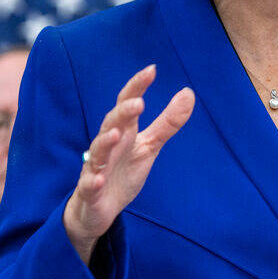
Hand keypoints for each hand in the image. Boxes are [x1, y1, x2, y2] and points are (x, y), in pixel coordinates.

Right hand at [63, 64, 194, 261]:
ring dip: (105, 142)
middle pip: (111, 123)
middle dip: (123, 113)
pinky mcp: (90, 191)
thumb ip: (167, 122)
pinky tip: (99, 179)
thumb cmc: (123, 171)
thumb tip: (188, 92)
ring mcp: (96, 167)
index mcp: (123, 132)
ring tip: (116, 134)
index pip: (127, 103)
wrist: (99, 209)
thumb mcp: (149, 146)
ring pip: (97, 151)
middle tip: (139, 103)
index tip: (152, 70)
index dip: (137, 87)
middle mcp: (107, 145)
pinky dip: (92, 181)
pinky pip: (89, 184)